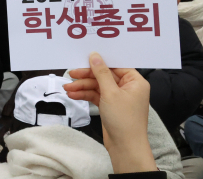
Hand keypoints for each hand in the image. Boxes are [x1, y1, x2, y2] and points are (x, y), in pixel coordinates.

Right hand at [64, 52, 155, 173]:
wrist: (125, 147)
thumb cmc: (124, 119)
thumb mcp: (110, 93)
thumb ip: (101, 73)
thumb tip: (94, 56)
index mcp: (135, 81)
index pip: (115, 66)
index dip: (99, 63)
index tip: (83, 59)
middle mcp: (128, 87)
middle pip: (104, 76)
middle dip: (86, 77)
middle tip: (70, 75)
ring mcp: (118, 97)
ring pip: (97, 86)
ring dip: (82, 87)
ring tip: (67, 89)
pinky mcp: (110, 105)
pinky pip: (96, 95)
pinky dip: (85, 95)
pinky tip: (73, 95)